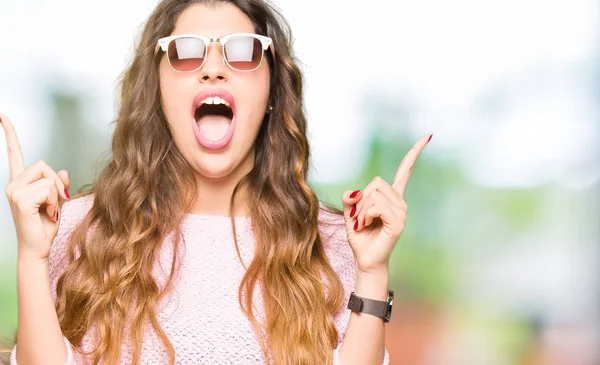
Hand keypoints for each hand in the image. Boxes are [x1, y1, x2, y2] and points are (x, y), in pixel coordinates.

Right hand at [1, 114, 69, 260]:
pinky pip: (48, 190)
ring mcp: (13, 191)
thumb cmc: (45, 226)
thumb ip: (59, 185)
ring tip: (48, 211)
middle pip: (44, 165)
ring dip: (55, 196)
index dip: (9, 134)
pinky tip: (46, 214)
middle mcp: (13, 184)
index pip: (14, 153)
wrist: (37, 248)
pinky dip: (54, 203)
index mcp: (20, 182)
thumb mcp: (57, 201)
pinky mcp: (19, 200)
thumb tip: (64, 172)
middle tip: (53, 203)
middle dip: (56, 182)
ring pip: (48, 178)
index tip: (2, 115)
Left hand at [342, 133, 431, 273]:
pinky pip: (376, 207)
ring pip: (373, 195)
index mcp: (391, 197)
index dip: (414, 154)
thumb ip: (350, 199)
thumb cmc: (360, 236)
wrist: (365, 259)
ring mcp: (401, 212)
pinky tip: (367, 225)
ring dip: (361, 210)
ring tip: (364, 224)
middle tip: (361, 218)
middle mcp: (400, 202)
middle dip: (361, 200)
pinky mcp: (398, 223)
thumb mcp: (350, 213)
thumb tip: (353, 193)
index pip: (405, 171)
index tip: (428, 136)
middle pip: (376, 183)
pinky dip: (365, 215)